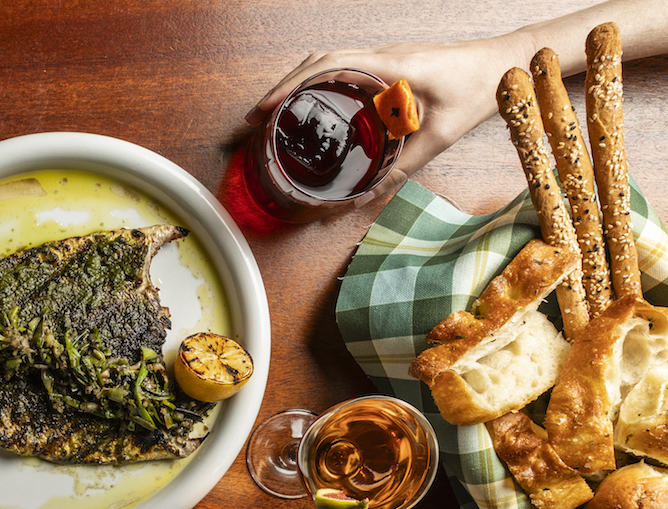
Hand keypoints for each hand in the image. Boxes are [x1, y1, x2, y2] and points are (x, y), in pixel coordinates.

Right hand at [245, 37, 518, 204]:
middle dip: (283, 87)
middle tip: (257, 117)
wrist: (506, 63)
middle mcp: (382, 55)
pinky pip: (343, 66)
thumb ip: (401, 168)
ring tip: (275, 111)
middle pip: (318, 61)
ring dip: (298, 82)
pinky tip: (311, 103)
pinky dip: (319, 81)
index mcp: (392, 65)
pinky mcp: (389, 62)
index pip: (329, 65)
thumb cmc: (479, 90)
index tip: (267, 107)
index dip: (292, 85)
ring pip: (328, 61)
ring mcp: (384, 56)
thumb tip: (363, 198)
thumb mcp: (440, 137)